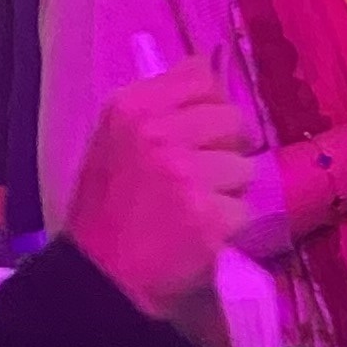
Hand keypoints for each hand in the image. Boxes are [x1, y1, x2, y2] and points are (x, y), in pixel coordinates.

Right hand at [65, 59, 255, 327]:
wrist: (101, 275)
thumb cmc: (109, 208)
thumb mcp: (117, 140)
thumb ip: (161, 106)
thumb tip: (212, 71)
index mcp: (132, 107)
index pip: (200, 75)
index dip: (211, 104)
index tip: (201, 132)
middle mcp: (157, 132)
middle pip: (232, 118)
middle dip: (225, 149)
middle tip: (198, 178)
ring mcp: (185, 173)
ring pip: (245, 167)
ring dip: (228, 191)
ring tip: (194, 209)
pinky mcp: (209, 214)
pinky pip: (244, 209)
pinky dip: (229, 226)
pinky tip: (199, 234)